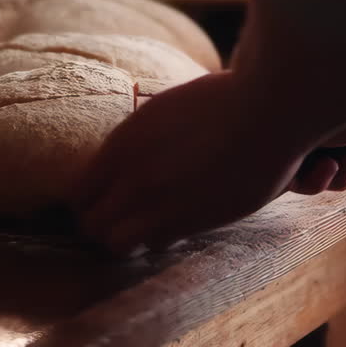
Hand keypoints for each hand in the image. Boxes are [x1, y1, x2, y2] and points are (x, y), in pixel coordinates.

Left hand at [74, 73, 309, 255]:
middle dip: (104, 227)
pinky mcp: (187, 219)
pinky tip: (179, 226)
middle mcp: (130, 173)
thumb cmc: (227, 101)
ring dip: (128, 240)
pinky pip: (154, 245)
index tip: (109, 205)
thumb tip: (131, 158)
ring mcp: (155, 199)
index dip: (92, 204)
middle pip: (89, 223)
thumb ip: (140, 140)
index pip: (78, 192)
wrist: (267, 110)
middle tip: (127, 223)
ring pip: (113, 242)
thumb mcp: (166, 110)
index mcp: (122, 142)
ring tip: (149, 230)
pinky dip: (160, 242)